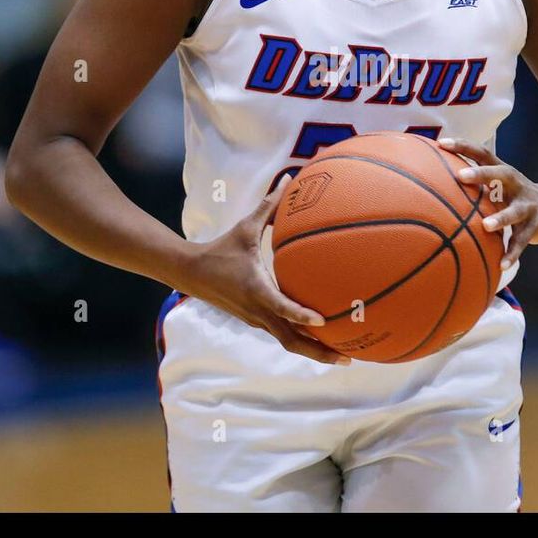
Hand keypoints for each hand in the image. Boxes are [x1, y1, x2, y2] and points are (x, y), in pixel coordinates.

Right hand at [182, 175, 350, 365]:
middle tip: (347, 358)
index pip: (281, 306)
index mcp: (256, 288)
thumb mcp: (245, 227)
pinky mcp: (257, 322)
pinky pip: (283, 335)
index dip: (301, 315)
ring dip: (314, 352)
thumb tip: (290, 179)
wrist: (190, 273)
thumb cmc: (221, 248)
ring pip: (288, 343)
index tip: (323, 321)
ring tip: (342, 356)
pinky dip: (302, 341)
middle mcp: (258, 311)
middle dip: (319, 352)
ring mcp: (257, 320)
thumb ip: (270, 206)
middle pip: (291, 341)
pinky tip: (322, 341)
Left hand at [438, 137, 537, 269]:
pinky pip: (522, 241)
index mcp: (504, 172)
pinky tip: (501, 265)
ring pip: (514, 212)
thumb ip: (477, 183)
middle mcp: (516, 185)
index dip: (463, 146)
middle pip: (500, 174)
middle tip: (460, 176)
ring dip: (500, 218)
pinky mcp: (535, 226)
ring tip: (486, 226)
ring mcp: (527, 205)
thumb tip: (436, 185)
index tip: (442, 143)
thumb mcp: (500, 185)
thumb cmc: (516, 196)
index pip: (482, 153)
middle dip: (481, 174)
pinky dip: (512, 253)